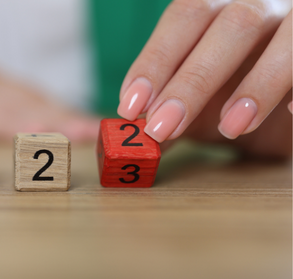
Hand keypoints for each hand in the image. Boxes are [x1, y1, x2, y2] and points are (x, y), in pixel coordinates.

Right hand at [0, 69, 98, 141]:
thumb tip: (30, 137)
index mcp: (1, 86)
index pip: (43, 102)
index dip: (71, 115)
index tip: (98, 128)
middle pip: (41, 102)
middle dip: (73, 117)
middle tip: (103, 131)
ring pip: (24, 106)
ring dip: (56, 119)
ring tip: (84, 131)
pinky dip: (18, 123)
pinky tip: (37, 131)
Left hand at [117, 0, 290, 154]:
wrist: (290, 94)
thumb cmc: (238, 84)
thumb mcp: (199, 98)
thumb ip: (169, 108)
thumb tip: (132, 134)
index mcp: (222, 3)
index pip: (184, 16)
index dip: (155, 60)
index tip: (131, 106)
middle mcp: (262, 0)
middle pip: (230, 24)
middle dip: (193, 80)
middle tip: (163, 126)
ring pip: (287, 36)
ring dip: (257, 84)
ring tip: (230, 127)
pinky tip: (292, 112)